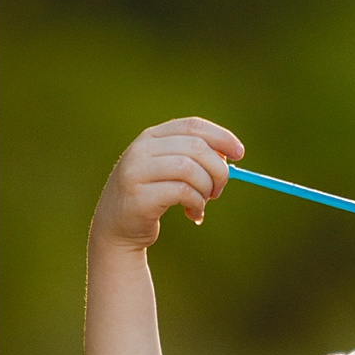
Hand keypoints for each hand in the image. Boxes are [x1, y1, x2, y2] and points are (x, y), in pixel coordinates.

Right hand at [91, 117, 242, 251]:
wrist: (115, 228)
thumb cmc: (150, 197)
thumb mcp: (168, 170)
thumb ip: (192, 159)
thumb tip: (230, 156)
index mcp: (151, 137)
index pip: (193, 126)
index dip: (221, 137)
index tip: (240, 154)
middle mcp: (142, 149)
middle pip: (196, 148)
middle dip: (218, 170)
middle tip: (219, 190)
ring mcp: (137, 171)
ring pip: (191, 169)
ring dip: (206, 189)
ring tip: (202, 204)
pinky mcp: (139, 196)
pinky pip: (182, 193)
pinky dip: (196, 204)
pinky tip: (193, 214)